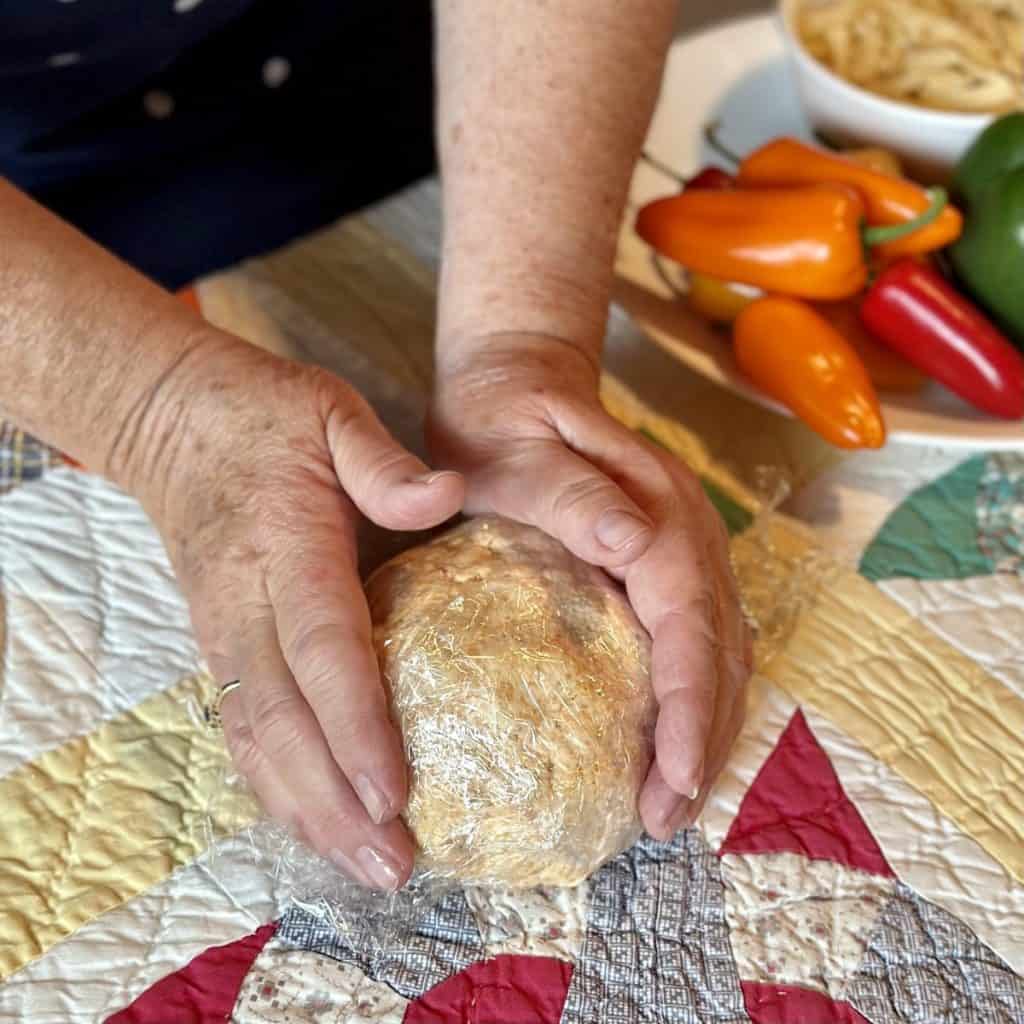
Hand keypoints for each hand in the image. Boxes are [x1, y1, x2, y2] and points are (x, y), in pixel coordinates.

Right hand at [129, 334, 463, 888]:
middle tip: (395, 865)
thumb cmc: (266, 416)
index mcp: (284, 546)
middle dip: (336, 802)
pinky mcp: (220, 647)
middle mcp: (245, 604)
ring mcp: (224, 632)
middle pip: (285, 720)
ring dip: (307, 812)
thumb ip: (383, 462)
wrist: (174, 420)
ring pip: (258, 740)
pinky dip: (278, 787)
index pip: (321, 648)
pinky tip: (317, 827)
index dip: (355, 724)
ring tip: (367, 869)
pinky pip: (245, 730)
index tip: (395, 791)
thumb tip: (448, 496)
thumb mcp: (331, 411)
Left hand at [428, 334, 752, 837]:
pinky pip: (698, 643)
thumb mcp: (517, 448)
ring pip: (721, 655)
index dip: (688, 711)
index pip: (689, 629)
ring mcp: (685, 550)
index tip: (670, 782)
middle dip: (703, 744)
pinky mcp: (667, 565)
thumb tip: (635, 545)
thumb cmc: (500, 419)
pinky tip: (668, 743)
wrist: (518, 379)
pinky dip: (693, 702)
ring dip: (706, 732)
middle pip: (720, 655)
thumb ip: (571, 494)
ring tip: (674, 802)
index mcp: (659, 516)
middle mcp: (689, 537)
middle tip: (667, 820)